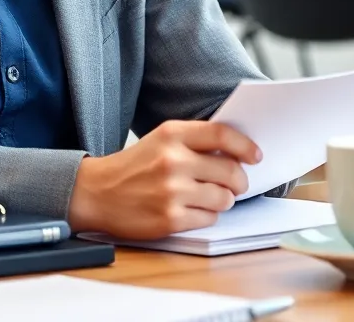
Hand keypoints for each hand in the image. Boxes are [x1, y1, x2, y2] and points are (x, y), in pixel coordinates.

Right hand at [67, 120, 260, 238]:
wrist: (97, 192)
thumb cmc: (134, 166)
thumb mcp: (160, 141)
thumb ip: (194, 142)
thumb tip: (236, 152)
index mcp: (171, 134)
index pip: (221, 134)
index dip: (245, 145)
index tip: (256, 155)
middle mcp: (172, 160)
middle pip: (230, 170)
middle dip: (239, 180)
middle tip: (236, 183)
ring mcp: (172, 191)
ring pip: (224, 198)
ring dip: (223, 199)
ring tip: (208, 196)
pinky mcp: (170, 218)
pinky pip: (209, 219)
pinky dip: (206, 216)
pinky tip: (191, 209)